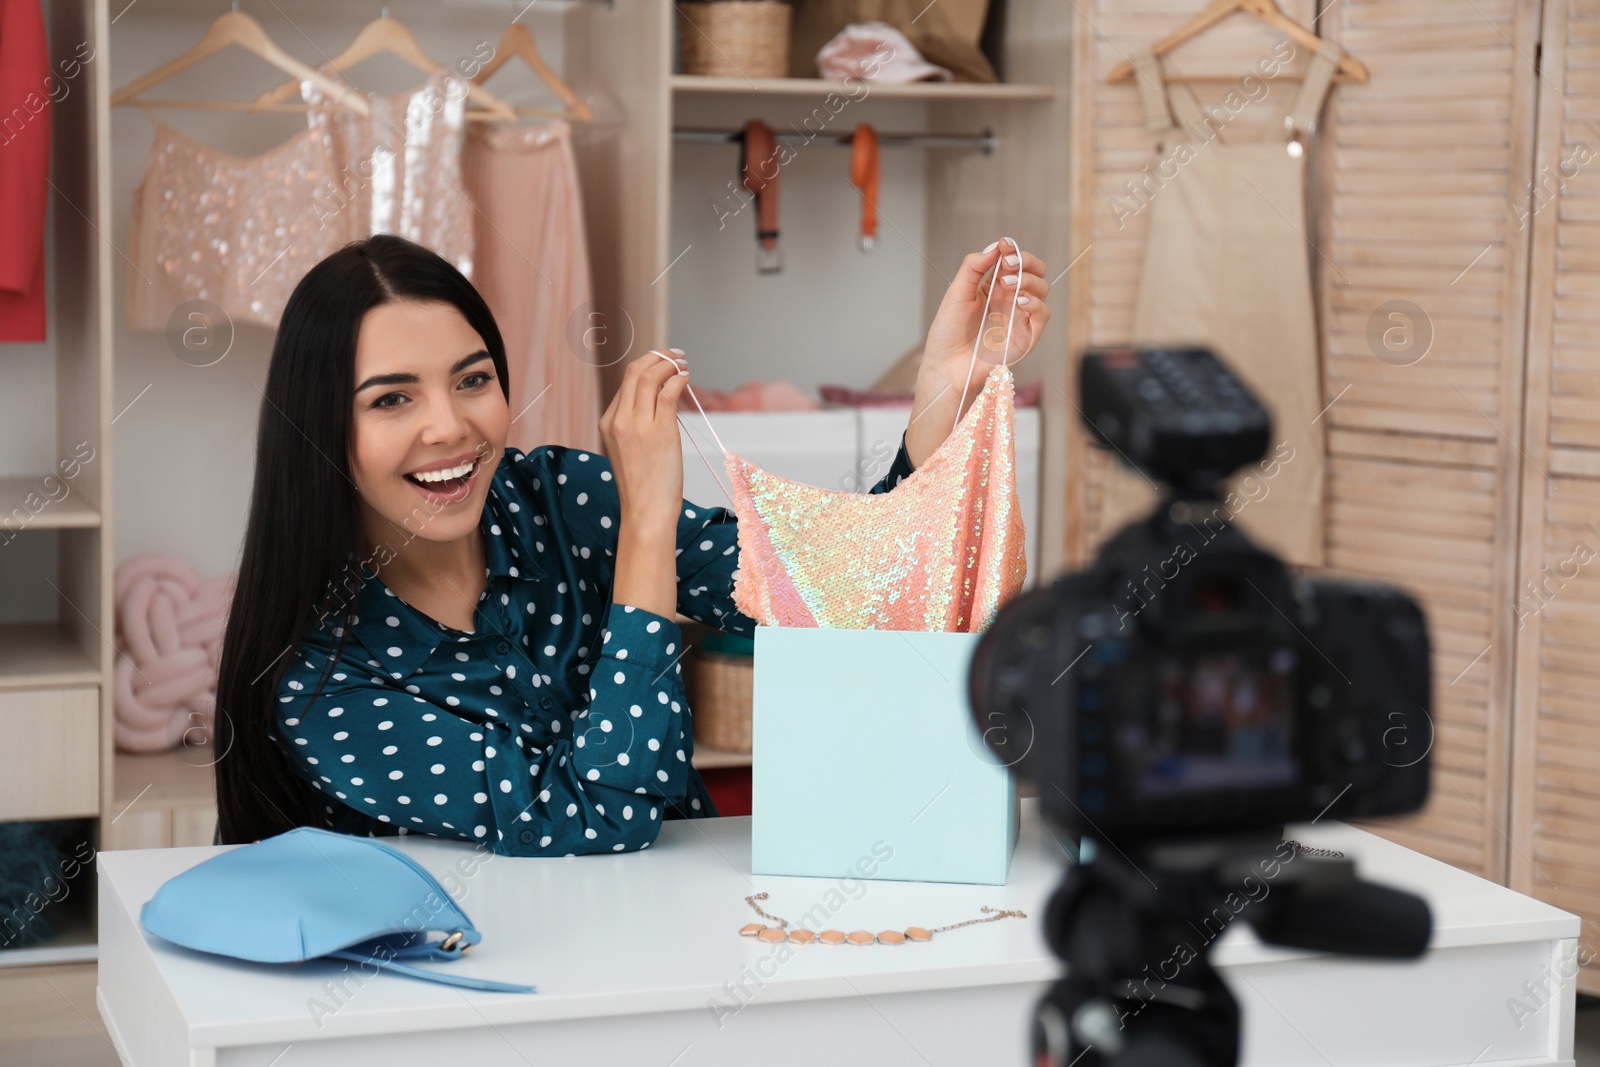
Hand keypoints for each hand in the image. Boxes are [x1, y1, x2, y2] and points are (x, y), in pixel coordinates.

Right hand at [599, 348, 688, 540]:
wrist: (645, 511)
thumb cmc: (643, 485)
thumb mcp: (629, 449)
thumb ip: (637, 424)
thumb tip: (662, 398)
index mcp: (608, 423)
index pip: (626, 383)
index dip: (647, 367)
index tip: (663, 363)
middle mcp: (619, 420)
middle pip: (635, 372)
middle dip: (657, 356)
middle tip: (675, 354)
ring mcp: (638, 425)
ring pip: (651, 378)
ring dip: (670, 364)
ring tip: (683, 362)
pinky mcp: (660, 432)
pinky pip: (669, 393)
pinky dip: (679, 380)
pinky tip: (686, 378)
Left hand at [903, 240, 1050, 467]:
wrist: (946, 366)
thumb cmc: (947, 333)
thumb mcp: (956, 292)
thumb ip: (974, 266)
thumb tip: (995, 246)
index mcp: (992, 288)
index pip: (1013, 262)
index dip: (1012, 250)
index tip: (1004, 246)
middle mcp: (1008, 300)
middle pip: (1034, 272)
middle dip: (1027, 261)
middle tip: (1011, 263)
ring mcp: (1018, 318)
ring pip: (1042, 290)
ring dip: (1030, 280)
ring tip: (1010, 283)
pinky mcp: (1025, 336)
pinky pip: (1043, 315)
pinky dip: (1036, 304)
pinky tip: (1020, 300)